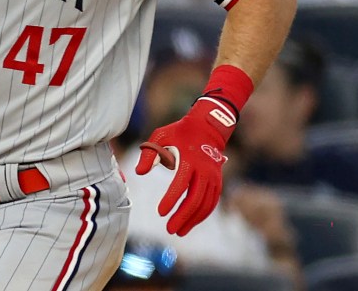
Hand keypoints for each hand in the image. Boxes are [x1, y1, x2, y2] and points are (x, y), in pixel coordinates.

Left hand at [135, 97, 235, 235]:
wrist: (207, 127)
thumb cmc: (180, 133)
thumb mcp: (160, 136)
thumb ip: (149, 154)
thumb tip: (139, 172)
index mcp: (190, 160)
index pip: (180, 184)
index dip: (170, 199)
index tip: (159, 212)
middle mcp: (205, 171)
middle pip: (195, 199)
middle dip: (182, 216)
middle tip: (169, 229)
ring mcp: (213, 177)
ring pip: (205, 204)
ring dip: (193, 220)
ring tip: (179, 231)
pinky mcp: (217, 182)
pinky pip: (212, 202)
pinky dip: (202, 214)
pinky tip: (191, 222)